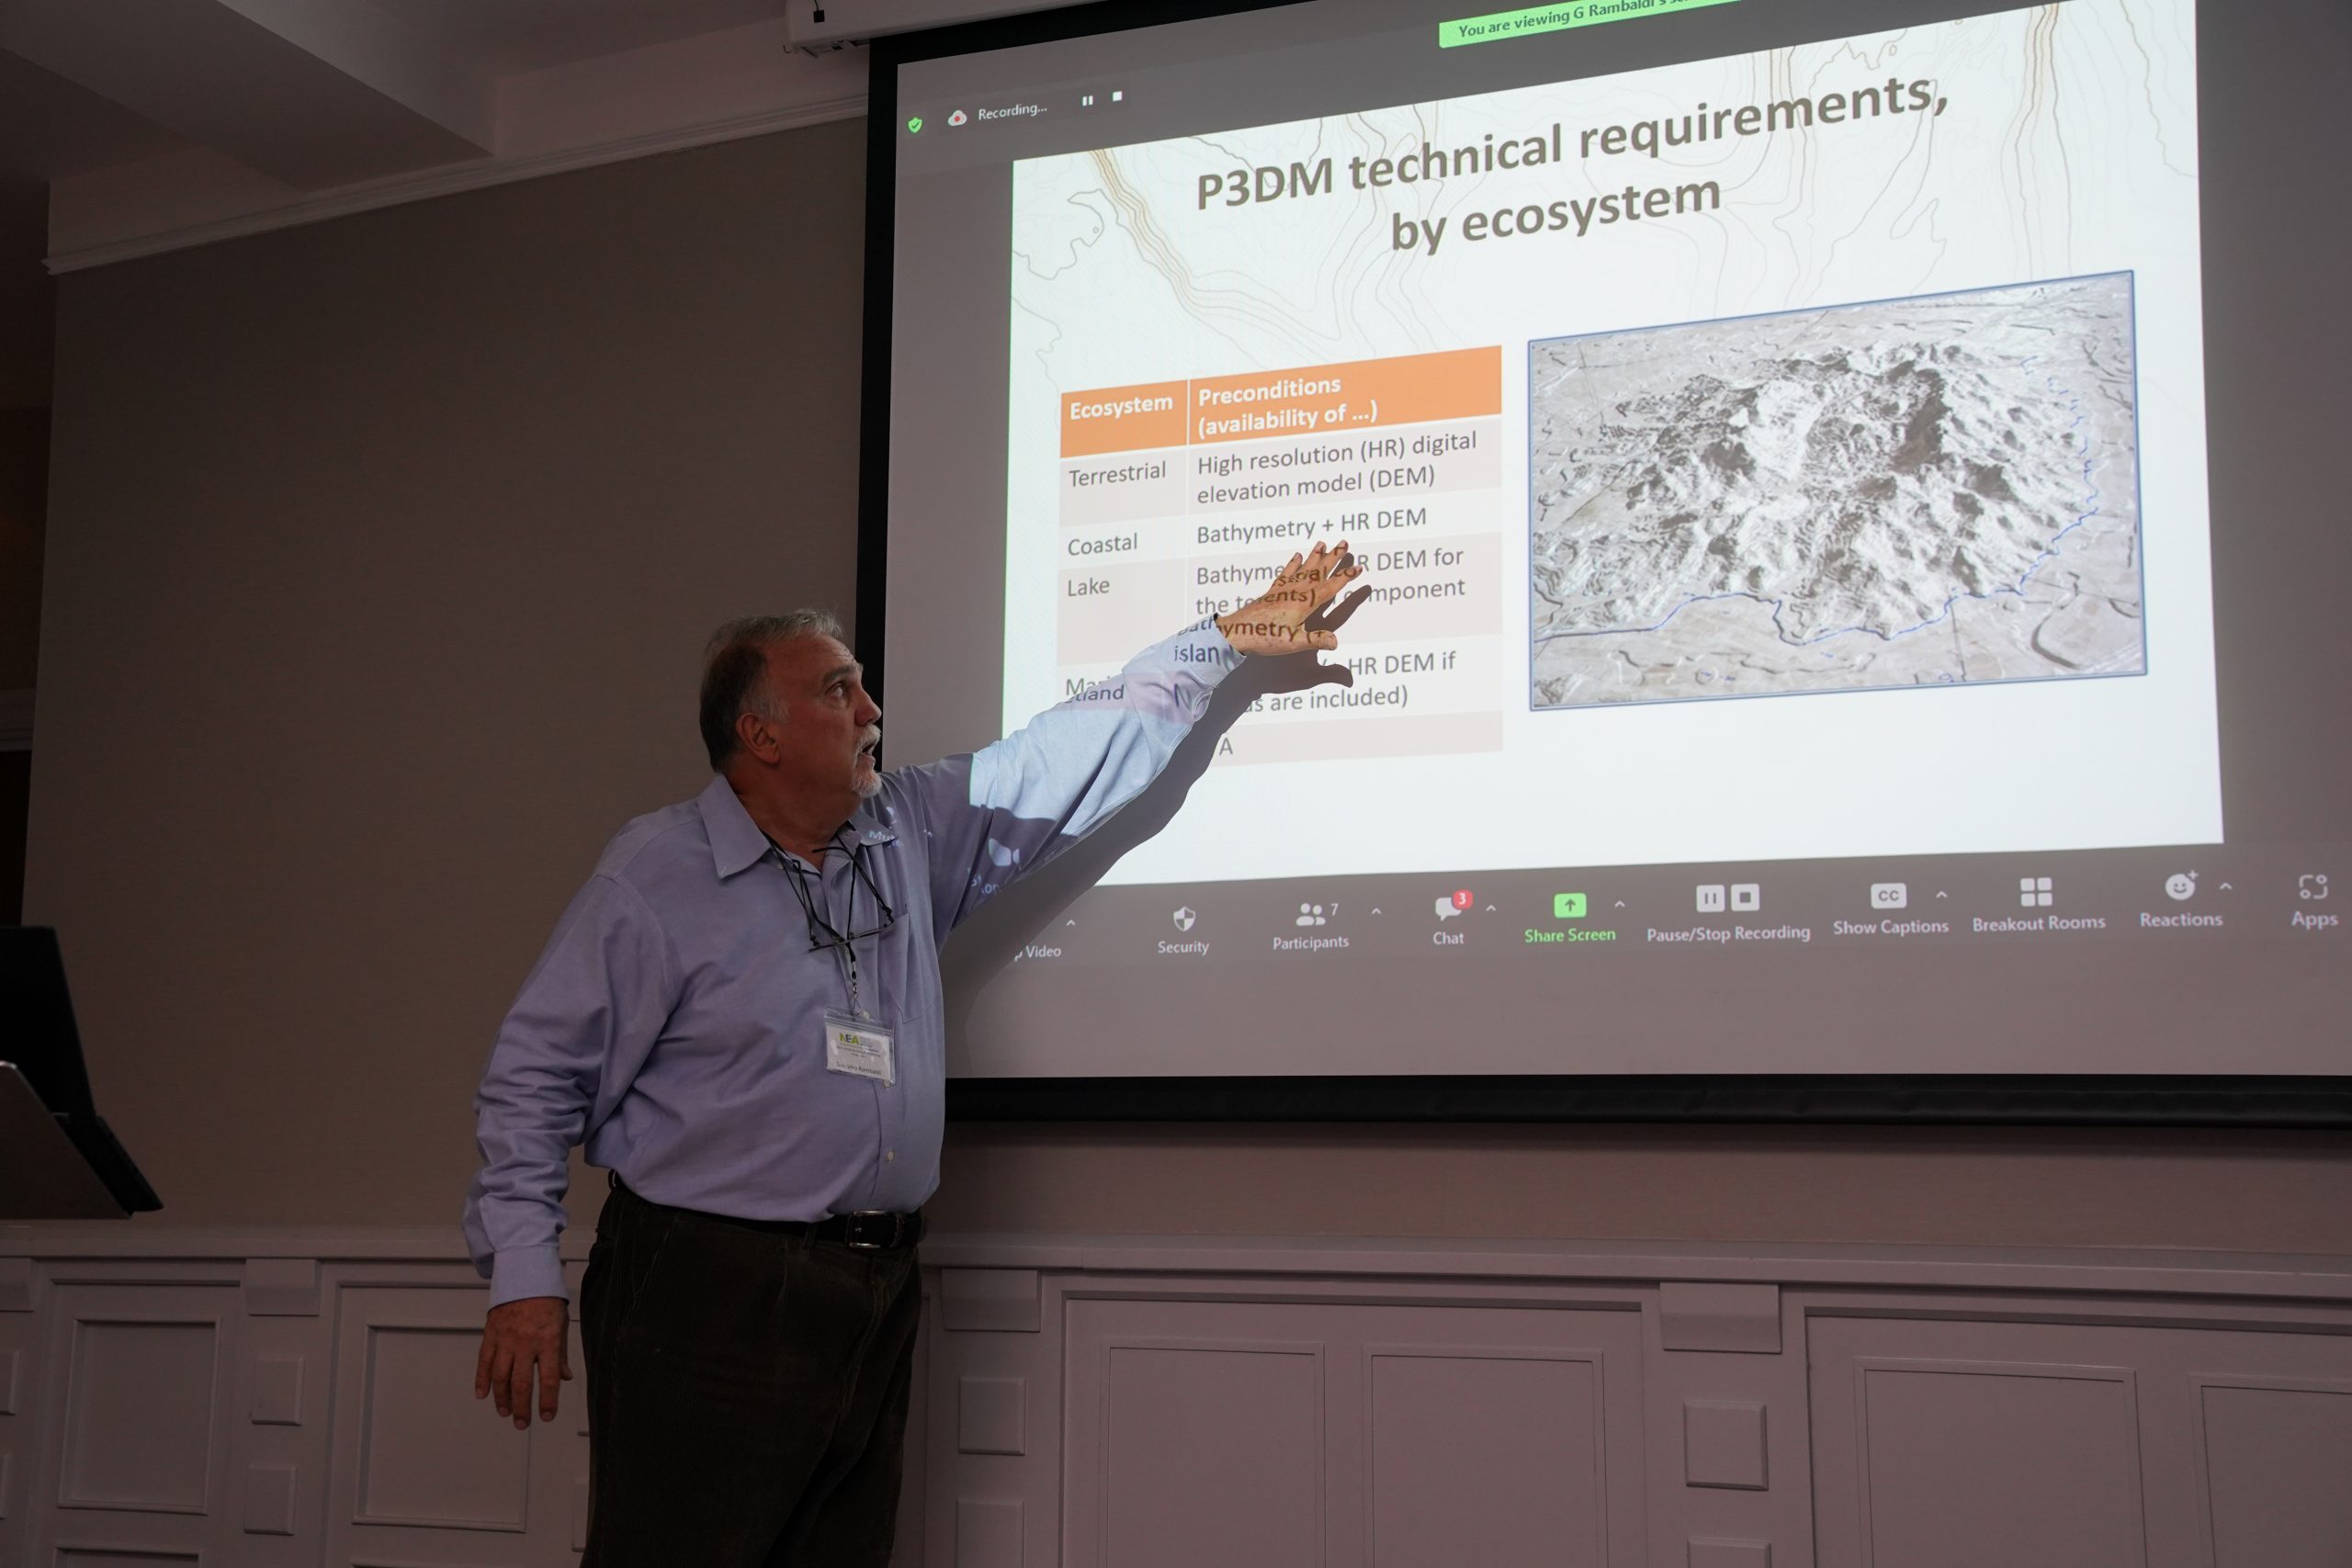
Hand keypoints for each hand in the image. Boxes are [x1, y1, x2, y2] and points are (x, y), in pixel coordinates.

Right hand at [475, 1295, 571, 1429]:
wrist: (525, 1276)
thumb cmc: (548, 1302)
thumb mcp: (561, 1326)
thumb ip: (561, 1355)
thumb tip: (565, 1379)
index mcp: (548, 1341)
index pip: (549, 1379)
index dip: (547, 1401)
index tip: (546, 1417)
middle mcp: (526, 1343)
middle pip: (521, 1383)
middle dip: (521, 1408)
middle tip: (522, 1424)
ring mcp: (506, 1340)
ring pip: (500, 1377)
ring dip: (501, 1399)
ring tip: (505, 1412)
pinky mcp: (491, 1335)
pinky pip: (484, 1362)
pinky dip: (482, 1380)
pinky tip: (483, 1395)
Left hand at [1216, 540, 1366, 655]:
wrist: (1238, 632)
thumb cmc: (1266, 638)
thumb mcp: (1294, 642)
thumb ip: (1315, 640)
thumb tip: (1335, 642)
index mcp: (1305, 603)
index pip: (1330, 588)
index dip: (1345, 578)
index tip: (1358, 567)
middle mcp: (1296, 592)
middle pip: (1318, 571)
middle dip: (1333, 557)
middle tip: (1344, 543)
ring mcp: (1284, 590)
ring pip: (1304, 568)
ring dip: (1315, 556)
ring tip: (1323, 543)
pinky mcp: (1273, 592)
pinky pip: (1286, 573)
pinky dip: (1293, 564)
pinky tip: (1297, 556)